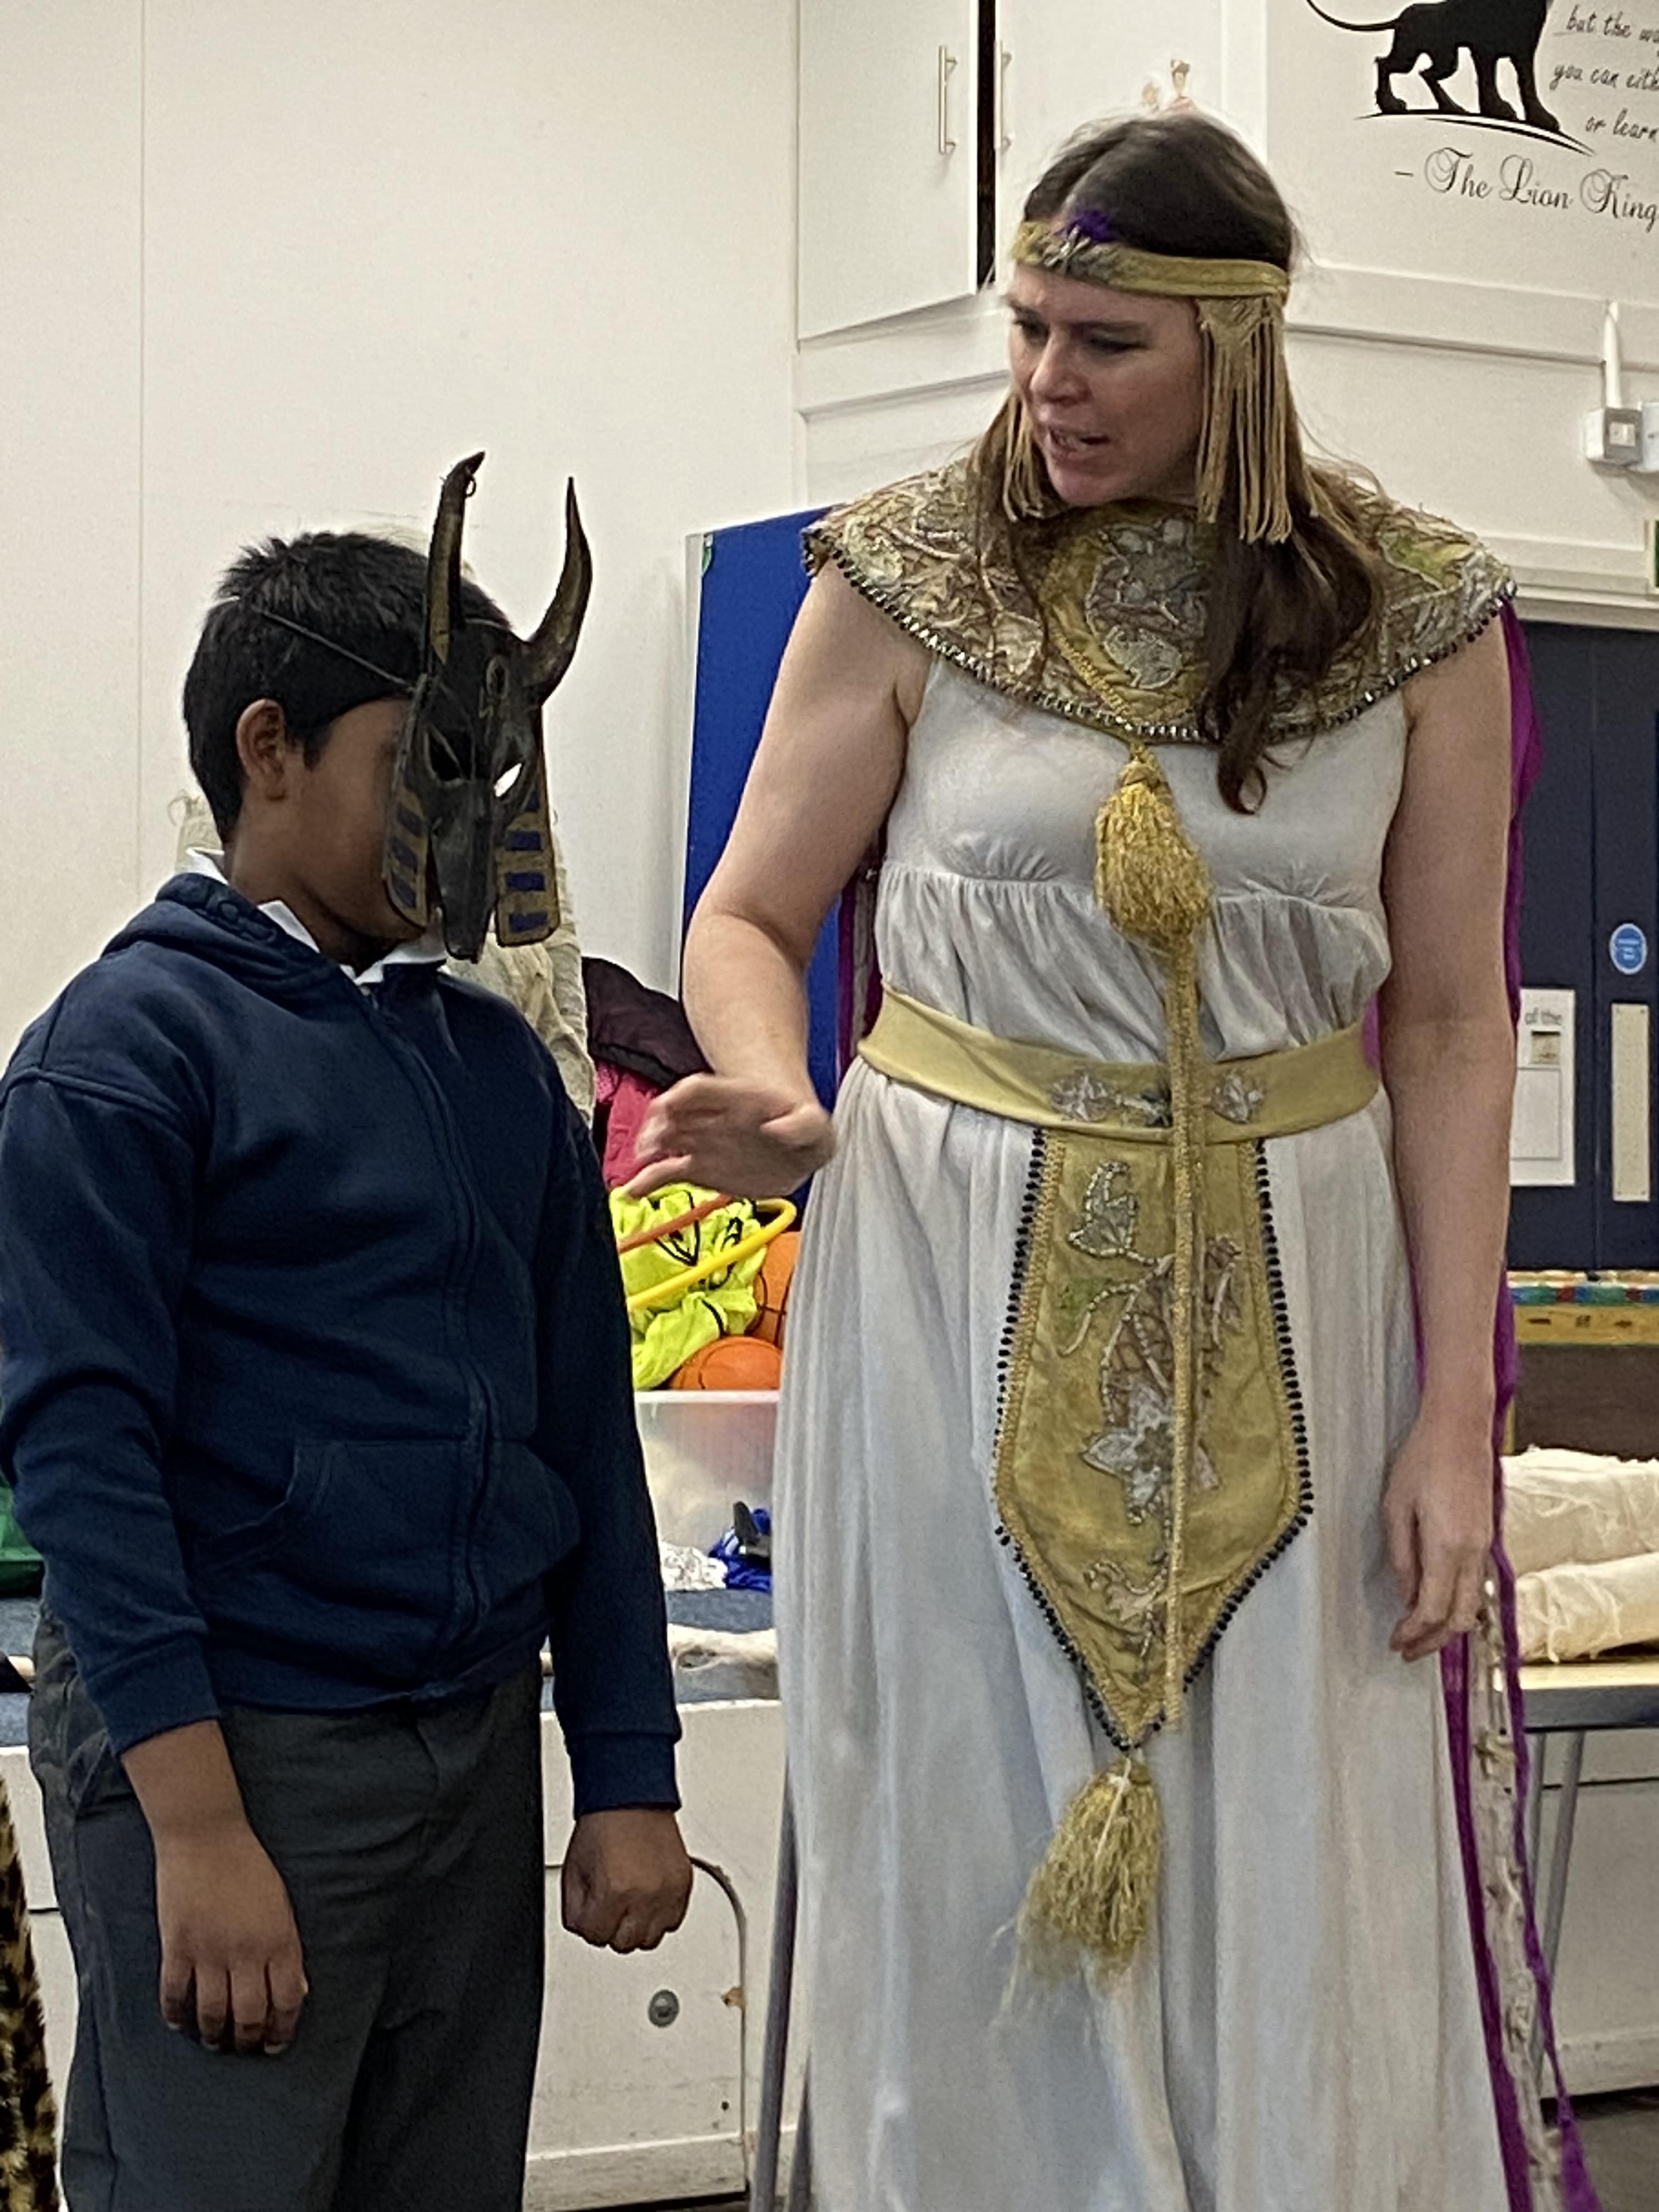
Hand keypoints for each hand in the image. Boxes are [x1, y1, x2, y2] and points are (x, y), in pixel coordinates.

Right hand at [153, 1817, 307, 2053]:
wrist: (207, 1835)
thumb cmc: (248, 1866)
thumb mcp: (282, 1905)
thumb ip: (287, 1949)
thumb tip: (296, 1991)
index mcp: (280, 1939)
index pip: (287, 2001)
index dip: (282, 2030)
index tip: (276, 2043)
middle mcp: (247, 1952)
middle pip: (249, 2016)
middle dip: (247, 2040)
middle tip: (244, 2047)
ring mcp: (210, 1951)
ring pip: (212, 2014)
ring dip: (214, 2035)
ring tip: (214, 2041)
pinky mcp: (178, 1946)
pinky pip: (174, 1994)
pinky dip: (176, 2014)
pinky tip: (179, 2022)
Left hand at [561, 1807, 692, 1953]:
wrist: (631, 1799)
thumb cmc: (603, 1827)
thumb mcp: (574, 1871)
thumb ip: (576, 1910)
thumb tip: (585, 1930)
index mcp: (613, 1891)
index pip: (595, 1937)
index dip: (589, 1922)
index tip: (591, 1907)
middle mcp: (645, 1895)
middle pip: (624, 1944)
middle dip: (612, 1928)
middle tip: (610, 1906)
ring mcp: (668, 1892)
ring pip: (650, 1939)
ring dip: (638, 1926)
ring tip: (630, 1903)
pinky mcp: (683, 1886)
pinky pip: (673, 1922)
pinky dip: (660, 1916)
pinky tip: (648, 1898)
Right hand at [624, 1074, 834, 1199]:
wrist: (793, 1138)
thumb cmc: (802, 1126)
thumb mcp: (814, 1125)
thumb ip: (804, 1125)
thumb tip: (779, 1129)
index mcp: (736, 1099)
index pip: (699, 1089)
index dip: (682, 1096)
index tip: (670, 1104)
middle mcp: (712, 1118)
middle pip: (673, 1113)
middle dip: (657, 1125)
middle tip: (651, 1144)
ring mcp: (702, 1141)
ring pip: (665, 1140)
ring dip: (649, 1150)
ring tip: (640, 1164)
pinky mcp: (699, 1167)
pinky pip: (667, 1172)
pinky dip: (647, 1181)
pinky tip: (632, 1191)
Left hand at [1383, 1407, 1494, 1662]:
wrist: (1459, 1428)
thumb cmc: (1422, 1459)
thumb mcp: (1396, 1507)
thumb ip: (1402, 1555)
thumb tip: (1405, 1594)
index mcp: (1447, 1547)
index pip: (1433, 1610)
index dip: (1413, 1634)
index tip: (1395, 1642)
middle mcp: (1472, 1552)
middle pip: (1460, 1617)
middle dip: (1435, 1642)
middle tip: (1408, 1650)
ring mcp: (1484, 1544)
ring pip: (1473, 1603)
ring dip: (1448, 1625)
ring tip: (1421, 1634)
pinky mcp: (1486, 1535)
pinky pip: (1476, 1582)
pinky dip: (1458, 1602)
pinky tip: (1437, 1600)